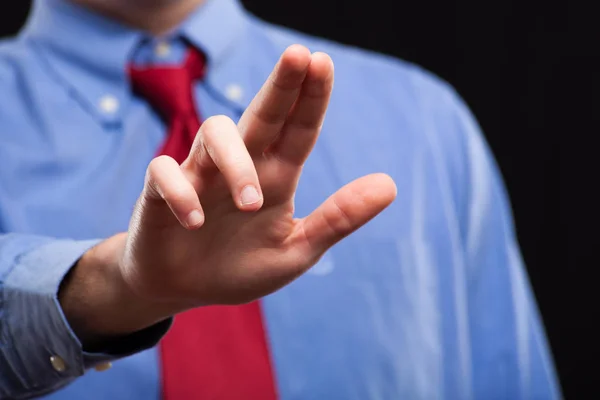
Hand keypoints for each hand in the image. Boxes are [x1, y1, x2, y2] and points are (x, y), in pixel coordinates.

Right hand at [60, 45, 396, 342]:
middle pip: (261, 113)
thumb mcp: (296, 251)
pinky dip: (182, 193)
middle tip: (300, 55)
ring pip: (215, 133)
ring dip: (236, 163)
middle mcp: (240, 167)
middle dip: (281, 84)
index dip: (311, 96)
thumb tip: (390, 184)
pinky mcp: (160, 191)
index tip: (323, 62)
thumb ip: (337, 219)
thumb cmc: (239, 268)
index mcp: (275, 178)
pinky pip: (166, 173)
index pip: (298, 129)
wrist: (182, 289)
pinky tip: (195, 221)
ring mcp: (199, 174)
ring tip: (251, 203)